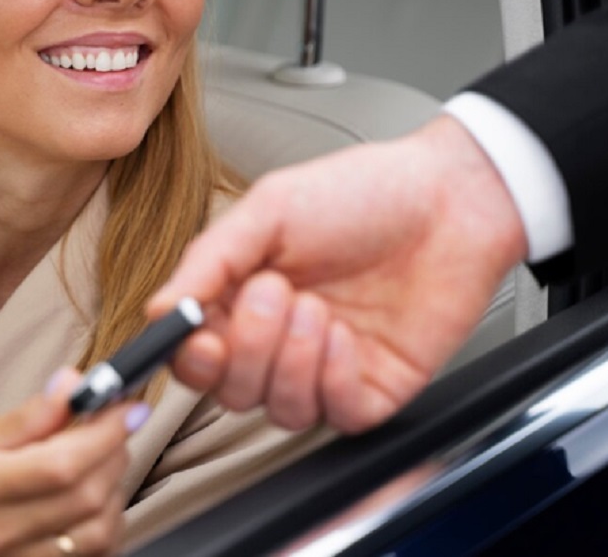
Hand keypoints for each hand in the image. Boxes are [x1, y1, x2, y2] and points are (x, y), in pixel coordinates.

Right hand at [0, 369, 148, 555]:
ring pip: (99, 532)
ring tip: (100, 462)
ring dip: (115, 490)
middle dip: (115, 453)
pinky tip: (92, 501)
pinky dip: (105, 525)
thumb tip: (75, 383)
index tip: (127, 406)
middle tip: (113, 427)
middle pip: (87, 497)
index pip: (61, 464)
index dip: (106, 433)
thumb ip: (27, 418)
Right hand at [148, 115, 527, 432]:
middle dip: (247, 348)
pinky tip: (347, 335)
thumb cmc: (362, 193)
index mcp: (242, 295)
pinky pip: (335, 415)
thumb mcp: (270, 210)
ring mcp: (325, 367)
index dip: (189, 354)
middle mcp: (278, 339)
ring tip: (317, 308)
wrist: (450, 199)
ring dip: (291, 361)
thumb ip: (209, 260)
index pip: (193, 352)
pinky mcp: (373, 388)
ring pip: (278, 410)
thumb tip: (157, 309)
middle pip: (229, 389)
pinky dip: (334, 378)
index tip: (198, 334)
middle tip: (274, 293)